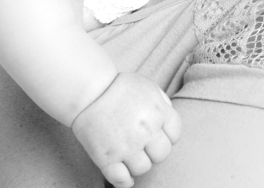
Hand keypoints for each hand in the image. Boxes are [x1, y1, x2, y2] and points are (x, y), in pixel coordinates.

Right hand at [71, 72, 180, 187]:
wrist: (89, 91)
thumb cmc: (118, 86)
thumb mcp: (148, 86)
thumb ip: (163, 103)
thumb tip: (168, 120)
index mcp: (158, 112)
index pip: (175, 135)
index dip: (167, 136)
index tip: (156, 135)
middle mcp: (145, 131)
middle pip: (161, 155)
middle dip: (153, 151)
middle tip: (142, 145)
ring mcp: (126, 146)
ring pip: (143, 169)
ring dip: (137, 164)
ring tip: (129, 155)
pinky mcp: (107, 157)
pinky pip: (121, 180)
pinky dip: (124, 181)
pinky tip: (124, 176)